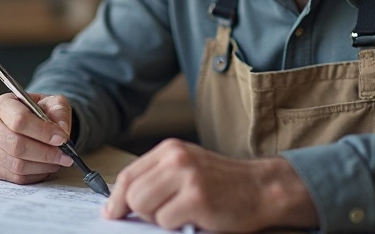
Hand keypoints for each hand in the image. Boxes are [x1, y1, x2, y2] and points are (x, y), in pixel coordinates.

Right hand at [0, 92, 74, 183]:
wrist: (32, 122)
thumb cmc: (41, 111)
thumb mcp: (54, 104)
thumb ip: (60, 114)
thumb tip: (62, 133)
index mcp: (2, 105)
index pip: (19, 120)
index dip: (43, 132)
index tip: (62, 138)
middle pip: (16, 145)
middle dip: (46, 153)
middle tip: (65, 155)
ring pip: (16, 164)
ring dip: (42, 165)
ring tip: (58, 160)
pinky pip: (16, 177)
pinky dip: (36, 175)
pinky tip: (46, 167)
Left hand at [102, 139, 318, 232]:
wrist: (261, 188)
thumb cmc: (223, 182)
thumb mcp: (187, 167)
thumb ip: (157, 177)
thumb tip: (121, 200)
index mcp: (170, 149)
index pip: (127, 175)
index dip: (116, 199)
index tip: (113, 213)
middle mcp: (176, 158)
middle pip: (132, 194)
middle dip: (141, 212)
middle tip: (163, 214)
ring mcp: (187, 177)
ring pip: (144, 208)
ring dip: (159, 219)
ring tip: (181, 213)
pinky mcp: (197, 199)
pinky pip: (166, 222)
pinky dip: (177, 226)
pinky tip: (195, 217)